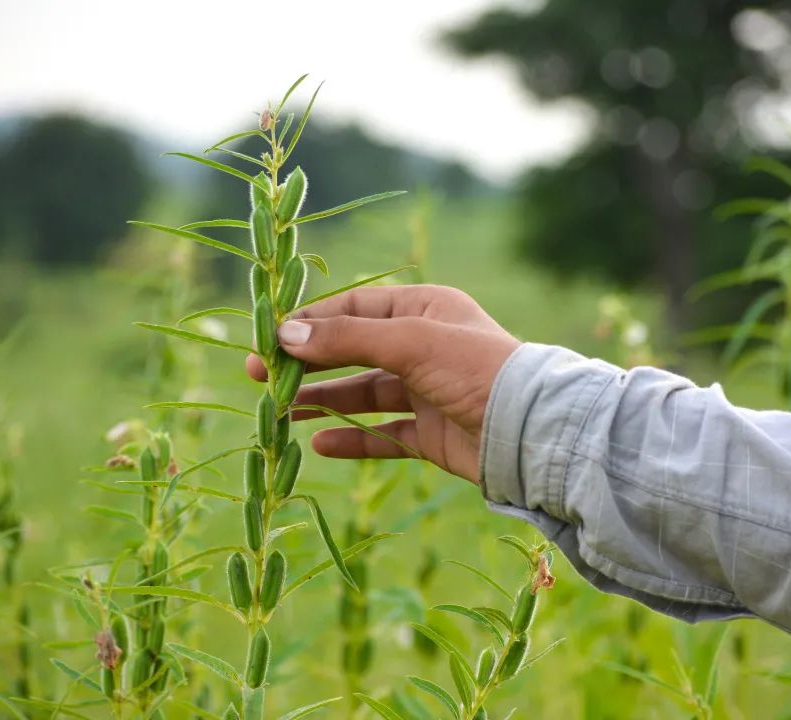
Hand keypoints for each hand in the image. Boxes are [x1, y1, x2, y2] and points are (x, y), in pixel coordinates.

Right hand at [245, 285, 520, 483]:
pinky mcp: (432, 434)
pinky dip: (352, 439)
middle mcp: (424, 347)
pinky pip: (383, 435)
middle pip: (353, 352)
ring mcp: (427, 392)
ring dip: (324, 401)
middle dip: (308, 364)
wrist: (531, 431)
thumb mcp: (409, 342)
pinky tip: (319, 445)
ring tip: (282, 413)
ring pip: (363, 394)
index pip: (354, 311)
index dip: (310, 323)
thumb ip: (347, 339)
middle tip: (259, 377)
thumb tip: (285, 333)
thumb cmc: (476, 369)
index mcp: (424, 310)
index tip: (268, 339)